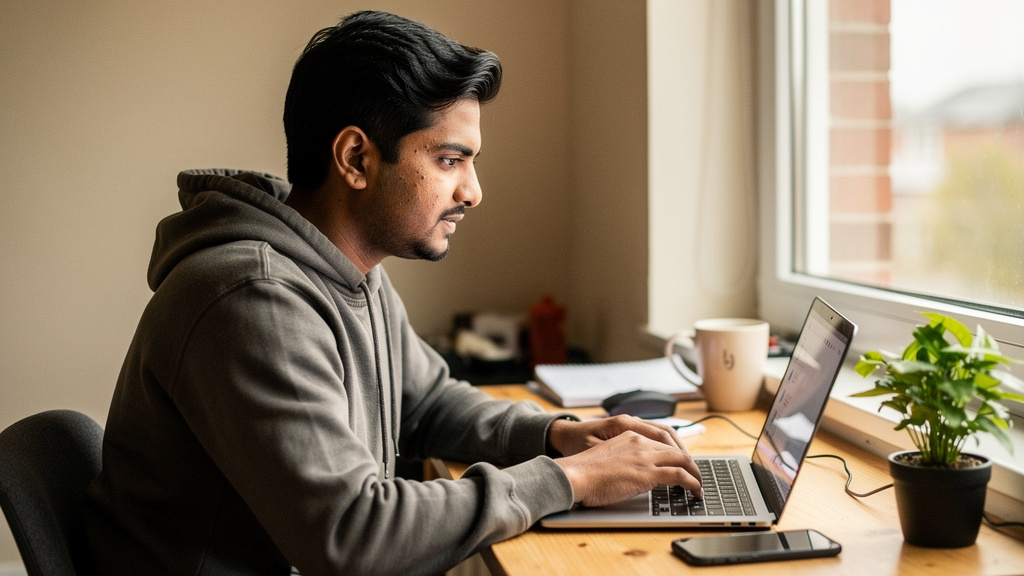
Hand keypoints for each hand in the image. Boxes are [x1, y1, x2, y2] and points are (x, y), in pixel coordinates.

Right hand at [550, 415, 702, 506]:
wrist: (575, 474)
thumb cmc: (584, 471)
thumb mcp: (607, 456)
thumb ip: (623, 458)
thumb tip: (633, 472)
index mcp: (629, 434)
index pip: (662, 438)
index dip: (676, 451)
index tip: (681, 461)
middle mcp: (640, 441)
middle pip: (676, 447)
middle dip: (689, 461)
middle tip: (695, 474)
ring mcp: (645, 456)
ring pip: (682, 460)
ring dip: (695, 473)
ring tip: (699, 484)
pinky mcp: (648, 473)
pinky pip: (680, 475)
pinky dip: (692, 482)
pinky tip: (696, 490)